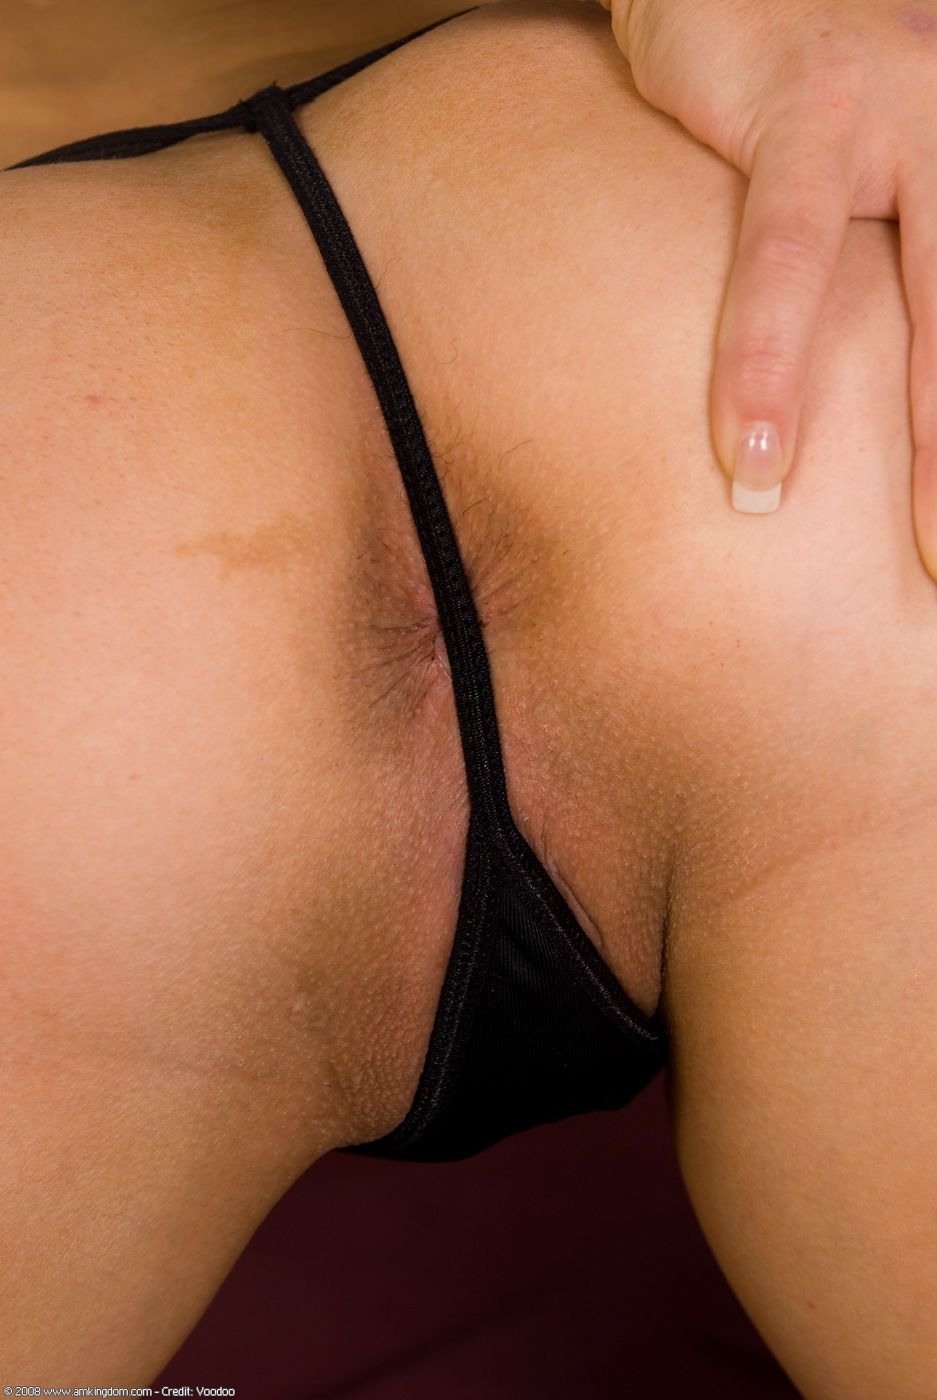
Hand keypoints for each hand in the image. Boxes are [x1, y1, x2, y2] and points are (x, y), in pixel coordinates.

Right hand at [584, 0, 936, 578]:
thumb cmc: (802, 103)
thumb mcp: (875, 194)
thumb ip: (898, 284)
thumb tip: (893, 394)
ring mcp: (909, 112)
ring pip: (926, 299)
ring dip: (925, 443)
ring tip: (922, 557)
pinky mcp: (812, 105)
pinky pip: (788, 257)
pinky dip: (765, 364)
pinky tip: (750, 449)